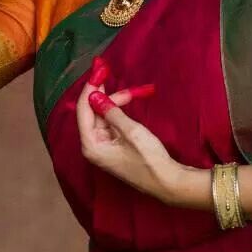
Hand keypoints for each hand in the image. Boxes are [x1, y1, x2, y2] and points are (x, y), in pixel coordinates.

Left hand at [76, 55, 184, 203]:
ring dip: (114, 101)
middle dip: (104, 93)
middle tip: (112, 73)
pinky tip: (124, 100)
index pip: (83, 109)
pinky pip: (110, 124)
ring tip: (132, 91)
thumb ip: (110, 111)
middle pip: (92, 112)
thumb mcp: (131, 131)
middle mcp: (93, 146)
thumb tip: (94, 95)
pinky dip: (117, 111)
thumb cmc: (149, 159)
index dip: (91, 87)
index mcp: (91, 145)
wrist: (168, 182)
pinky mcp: (114, 147)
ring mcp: (103, 147)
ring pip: (102, 116)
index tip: (100, 68)